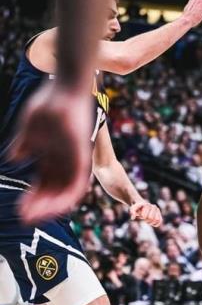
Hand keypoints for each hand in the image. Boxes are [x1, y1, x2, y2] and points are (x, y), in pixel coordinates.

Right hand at [9, 82, 92, 223]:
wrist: (69, 85)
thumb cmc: (50, 103)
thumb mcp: (32, 126)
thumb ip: (26, 144)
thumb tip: (15, 158)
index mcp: (55, 157)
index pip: (46, 184)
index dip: (35, 199)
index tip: (21, 210)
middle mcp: (66, 161)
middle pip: (55, 191)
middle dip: (40, 207)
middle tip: (23, 219)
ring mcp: (75, 159)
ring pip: (65, 191)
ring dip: (49, 206)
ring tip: (31, 216)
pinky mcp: (82, 155)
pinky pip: (78, 182)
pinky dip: (67, 196)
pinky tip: (55, 206)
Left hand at [130, 201, 161, 226]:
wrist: (142, 206)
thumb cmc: (137, 208)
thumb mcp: (132, 209)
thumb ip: (132, 212)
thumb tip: (133, 218)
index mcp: (147, 205)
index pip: (146, 215)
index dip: (143, 216)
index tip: (141, 215)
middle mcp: (154, 207)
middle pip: (151, 218)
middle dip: (147, 220)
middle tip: (144, 218)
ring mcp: (157, 210)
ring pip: (156, 220)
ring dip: (151, 222)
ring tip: (148, 221)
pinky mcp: (159, 215)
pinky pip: (160, 221)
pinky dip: (156, 224)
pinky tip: (152, 224)